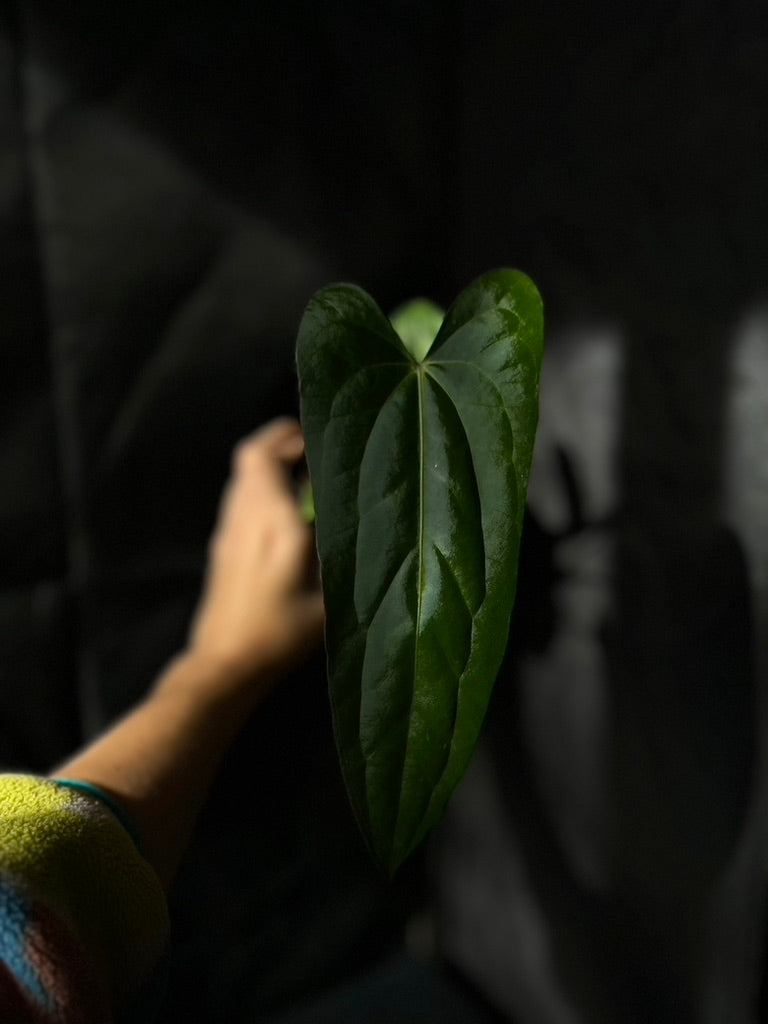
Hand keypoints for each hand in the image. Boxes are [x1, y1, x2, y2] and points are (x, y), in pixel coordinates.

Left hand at [188, 417, 324, 691]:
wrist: (224, 665)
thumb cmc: (279, 635)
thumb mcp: (324, 599)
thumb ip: (334, 551)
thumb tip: (340, 512)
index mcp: (271, 521)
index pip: (267, 456)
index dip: (288, 437)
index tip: (318, 435)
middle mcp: (244, 517)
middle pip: (250, 458)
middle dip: (280, 444)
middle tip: (312, 448)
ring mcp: (227, 532)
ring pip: (242, 478)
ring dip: (269, 466)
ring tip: (303, 474)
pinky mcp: (222, 549)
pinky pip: (240, 501)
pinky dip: (261, 490)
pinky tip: (285, 511)